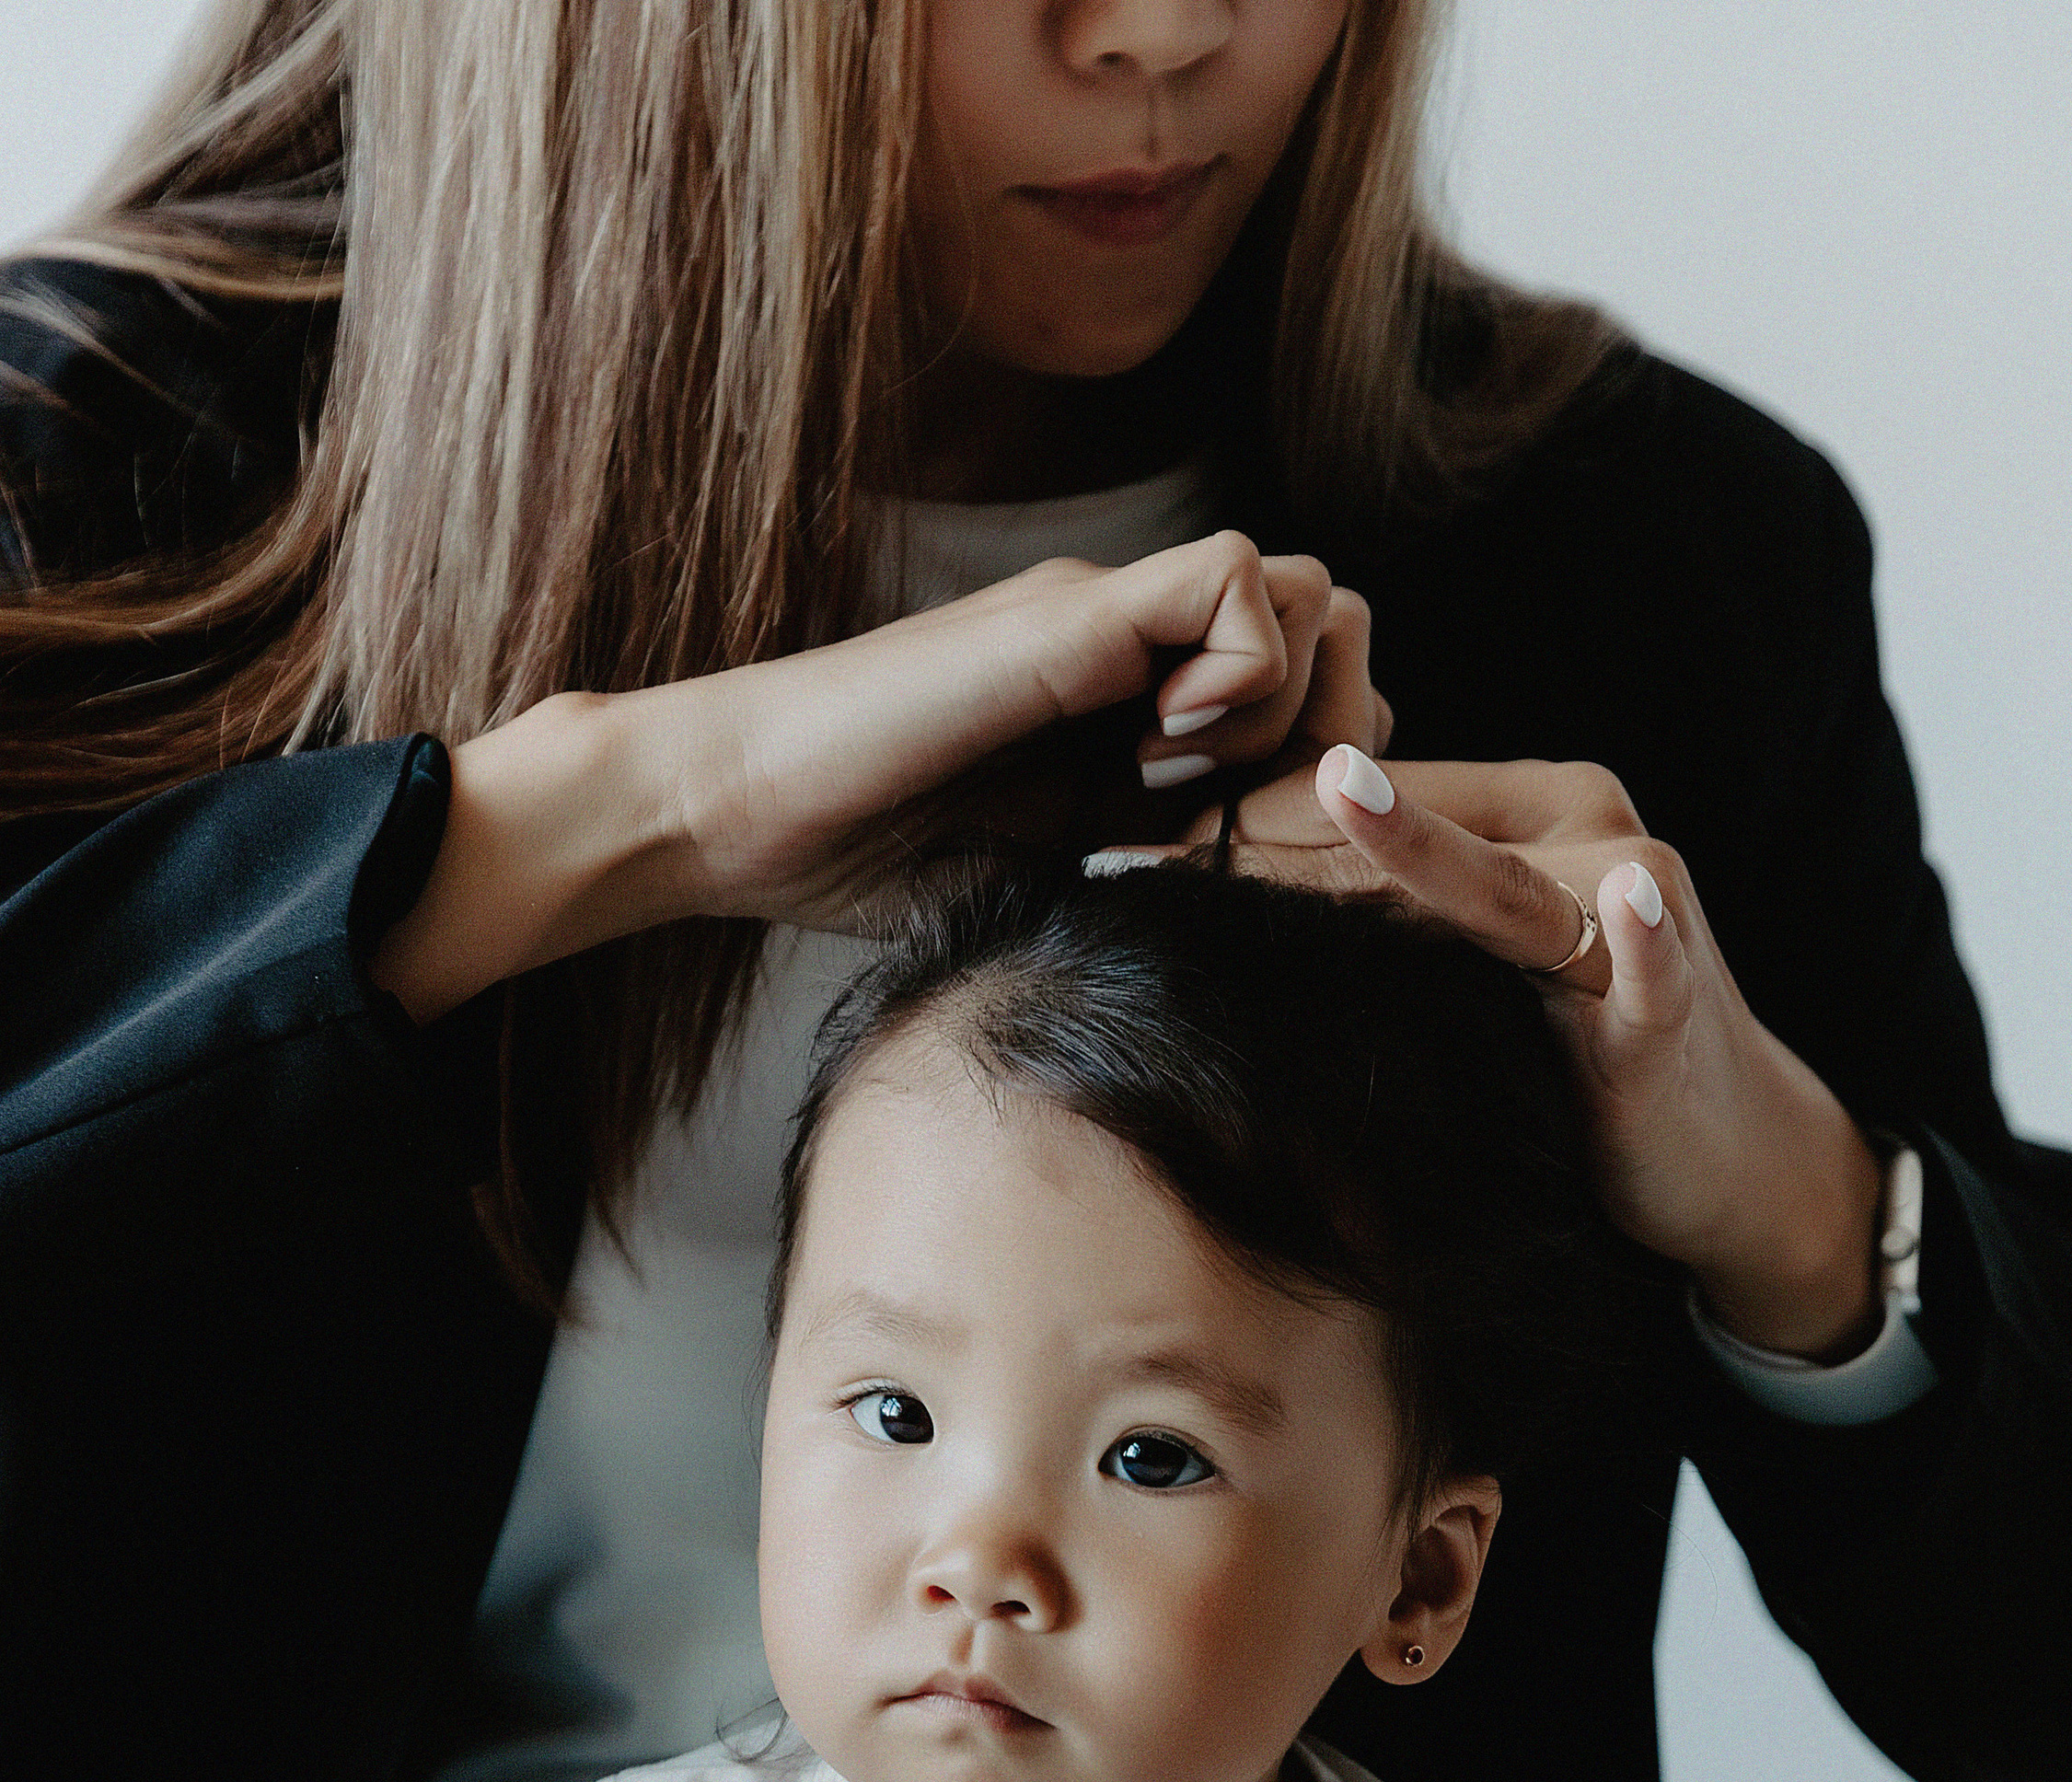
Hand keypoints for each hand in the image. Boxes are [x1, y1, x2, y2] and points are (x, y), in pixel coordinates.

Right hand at [372, 531, 1388, 1018]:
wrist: (743, 812)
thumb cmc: (865, 858)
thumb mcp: (1049, 877)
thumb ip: (1139, 859)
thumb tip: (1240, 911)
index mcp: (1130, 704)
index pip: (1303, 689)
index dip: (1310, 766)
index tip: (1237, 842)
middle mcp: (1133, 640)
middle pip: (1328, 624)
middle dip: (1325, 727)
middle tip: (1238, 807)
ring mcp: (1109, 615)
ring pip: (1304, 589)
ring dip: (1282, 699)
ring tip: (1187, 773)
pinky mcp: (1076, 612)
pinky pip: (1237, 579)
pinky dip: (1241, 666)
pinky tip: (1164, 740)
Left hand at [1145, 744, 1883, 1360]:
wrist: (1728, 1155)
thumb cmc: (1578, 1062)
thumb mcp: (1467, 985)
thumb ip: (1377, 935)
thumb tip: (1213, 928)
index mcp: (1524, 811)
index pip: (1364, 800)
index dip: (1246, 817)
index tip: (1126, 841)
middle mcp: (1582, 835)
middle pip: (1414, 831)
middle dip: (1284, 837)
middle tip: (1155, 846)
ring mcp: (1636, 916)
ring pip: (1507, 883)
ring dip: (1424, 850)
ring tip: (1344, 789)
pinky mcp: (1674, 1005)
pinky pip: (1649, 967)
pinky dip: (1637, 938)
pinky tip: (1625, 899)